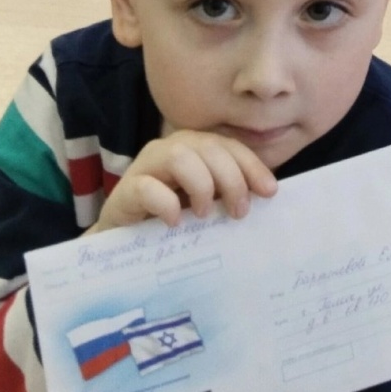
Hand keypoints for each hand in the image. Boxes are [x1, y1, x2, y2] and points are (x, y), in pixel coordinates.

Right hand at [92, 130, 277, 231]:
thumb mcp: (204, 205)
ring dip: (200, 184)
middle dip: (231, 177)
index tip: (269, 191)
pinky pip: (146, 187)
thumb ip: (228, 195)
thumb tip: (266, 195)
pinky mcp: (124, 192)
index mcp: (193, 149)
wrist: (121, 246)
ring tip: (205, 213)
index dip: (251, 165)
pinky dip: (166, 203)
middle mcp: (169, 150)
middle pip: (207, 147)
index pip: (227, 146)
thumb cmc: (169, 221)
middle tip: (239, 211)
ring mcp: (144, 167)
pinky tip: (175, 222)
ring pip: (178, 156)